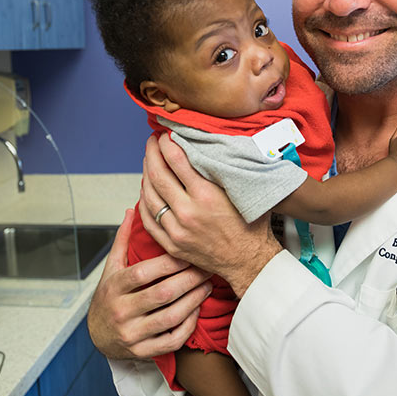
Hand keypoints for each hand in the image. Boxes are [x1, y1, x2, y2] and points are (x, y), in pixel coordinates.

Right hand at [87, 208, 212, 359]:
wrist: (97, 335)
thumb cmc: (110, 296)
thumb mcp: (111, 268)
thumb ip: (123, 240)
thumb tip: (132, 210)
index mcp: (114, 287)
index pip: (144, 273)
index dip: (170, 262)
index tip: (188, 252)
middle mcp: (121, 311)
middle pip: (162, 294)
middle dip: (190, 279)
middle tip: (207, 267)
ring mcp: (131, 334)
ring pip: (171, 317)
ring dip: (195, 300)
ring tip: (207, 285)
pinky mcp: (142, 351)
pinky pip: (172, 340)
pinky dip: (188, 324)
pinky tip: (197, 309)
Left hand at [139, 133, 282, 297]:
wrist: (250, 261)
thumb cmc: (252, 226)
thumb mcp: (244, 192)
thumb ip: (228, 169)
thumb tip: (217, 145)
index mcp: (207, 196)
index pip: (177, 160)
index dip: (168, 143)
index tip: (166, 134)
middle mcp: (188, 212)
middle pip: (158, 175)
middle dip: (152, 153)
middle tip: (152, 141)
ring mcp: (177, 230)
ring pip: (149, 196)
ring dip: (145, 174)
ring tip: (149, 161)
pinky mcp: (172, 244)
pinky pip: (148, 219)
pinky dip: (144, 201)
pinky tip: (145, 190)